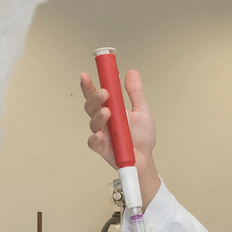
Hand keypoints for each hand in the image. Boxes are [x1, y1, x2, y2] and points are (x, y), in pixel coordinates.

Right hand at [80, 68, 161, 204]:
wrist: (146, 158)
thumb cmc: (142, 136)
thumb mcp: (142, 111)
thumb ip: (135, 93)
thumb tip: (131, 72)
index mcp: (111, 109)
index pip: (96, 95)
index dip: (88, 85)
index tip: (85, 75)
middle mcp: (103, 120)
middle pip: (91, 106)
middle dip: (94, 98)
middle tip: (104, 93)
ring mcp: (101, 133)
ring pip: (93, 122)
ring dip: (98, 116)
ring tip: (107, 112)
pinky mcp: (102, 148)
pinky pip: (94, 143)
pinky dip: (95, 138)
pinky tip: (100, 134)